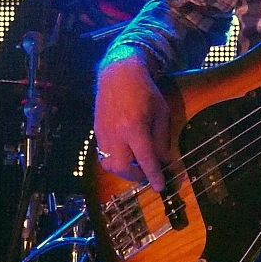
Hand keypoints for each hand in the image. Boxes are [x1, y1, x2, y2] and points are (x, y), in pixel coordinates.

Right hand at [93, 50, 170, 191]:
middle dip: (136, 176)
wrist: (119, 74)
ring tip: (136, 165)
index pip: (145, 159)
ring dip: (124, 171)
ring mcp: (103, 133)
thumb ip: (161, 139)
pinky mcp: (96, 132)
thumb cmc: (145, 91)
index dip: (154, 175)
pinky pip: (103, 156)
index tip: (160, 187)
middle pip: (122, 167)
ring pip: (109, 165)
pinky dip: (115, 161)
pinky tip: (125, 155)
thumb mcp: (161, 112)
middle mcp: (116, 134)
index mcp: (135, 127)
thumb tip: (164, 161)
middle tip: (147, 173)